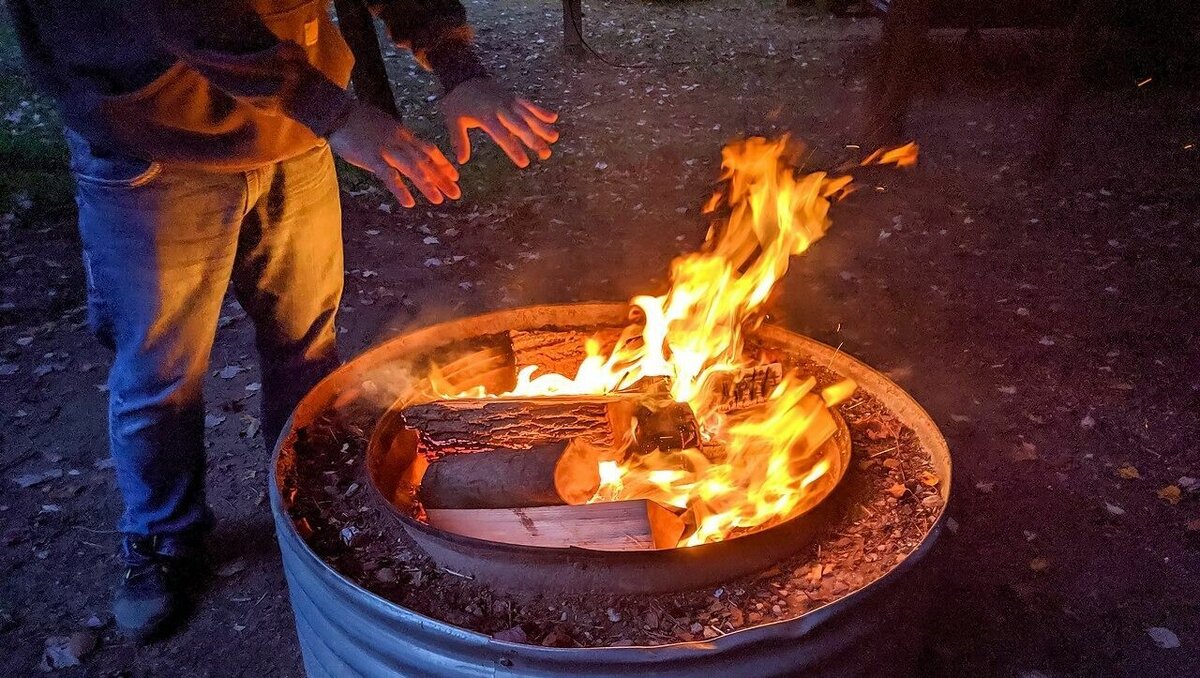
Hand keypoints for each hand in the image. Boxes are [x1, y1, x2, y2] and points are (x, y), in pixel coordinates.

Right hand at [328, 102, 459, 207]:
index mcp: (403, 134)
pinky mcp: (373, 157)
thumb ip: (396, 139)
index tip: (455, 175)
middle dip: (442, 178)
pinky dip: (400, 189)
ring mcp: (387, 149)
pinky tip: (409, 203)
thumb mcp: (384, 126)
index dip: (443, 163)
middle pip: (426, 161)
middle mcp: (400, 141)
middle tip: (456, 193)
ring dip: (427, 185)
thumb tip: (403, 151)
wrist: (338, 112)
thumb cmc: (358, 119)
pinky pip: (389, 176)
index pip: (429, 149)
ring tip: (439, 200)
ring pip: (413, 168)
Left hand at [439, 78, 558, 167]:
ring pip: (528, 115)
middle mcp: (501, 108)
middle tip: (546, 153)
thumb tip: (461, 160)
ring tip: (555, 137)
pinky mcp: (512, 96)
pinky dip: (540, 110)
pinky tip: (553, 118)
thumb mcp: (453, 120)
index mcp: (486, 116)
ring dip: (542, 126)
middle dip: (534, 140)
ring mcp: (508, 101)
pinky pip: (528, 103)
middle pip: (520, 126)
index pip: (503, 136)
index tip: (525, 163)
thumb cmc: (457, 102)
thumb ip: (459, 140)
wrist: (462, 76)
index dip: (514, 149)